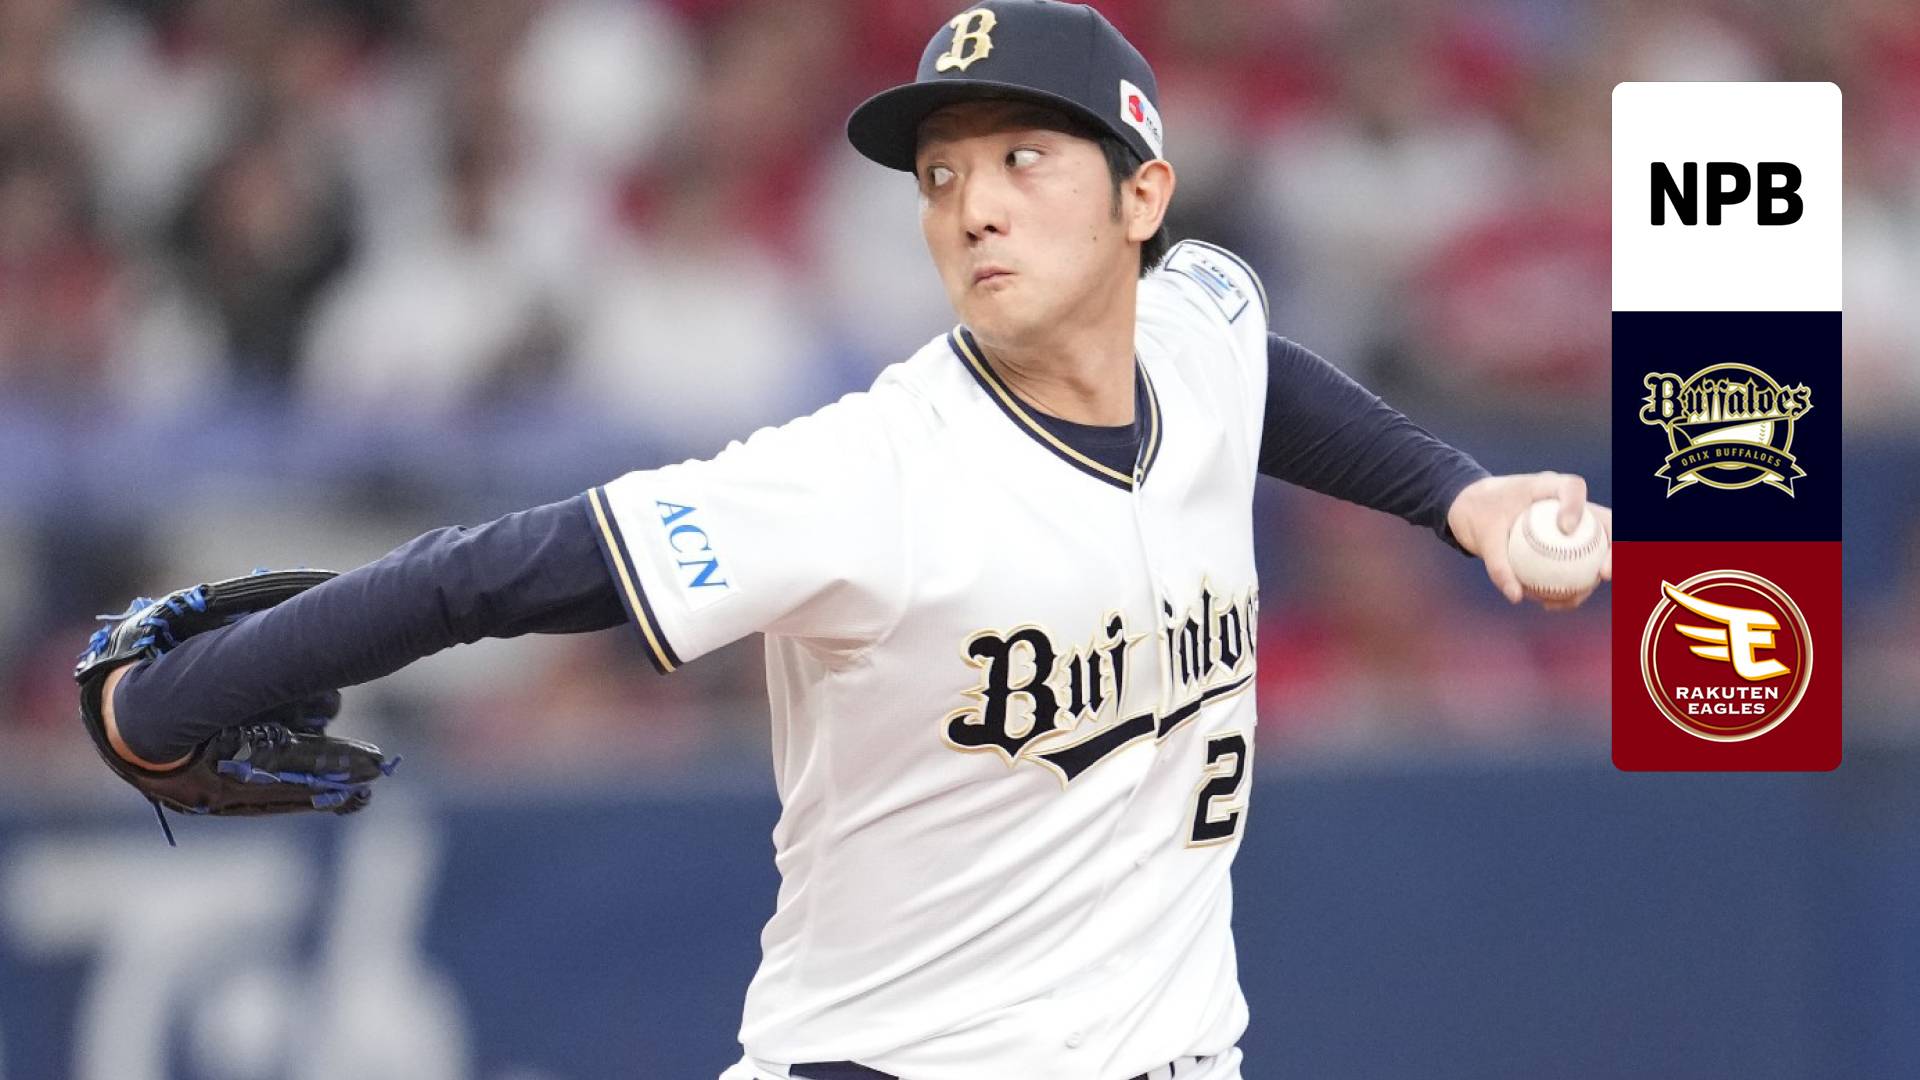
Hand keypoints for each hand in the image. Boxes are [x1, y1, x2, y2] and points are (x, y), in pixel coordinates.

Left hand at [1445, 472, 1611, 609]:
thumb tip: (1515, 596)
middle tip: (1604, 573)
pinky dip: (1569, 587)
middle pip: (1604, 522)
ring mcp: (1573, 526)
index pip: (1572, 488)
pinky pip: (1577, 568)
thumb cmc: (1479, 513)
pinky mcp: (1567, 546)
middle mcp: (1568, 505)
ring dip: (1593, 576)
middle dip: (1616, 547)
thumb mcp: (1481, 535)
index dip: (1577, 506)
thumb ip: (1497, 563)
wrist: (1475, 512)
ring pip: (1597, 550)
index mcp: (1547, 487)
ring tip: (1573, 599)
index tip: (1565, 529)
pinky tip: (1552, 604)